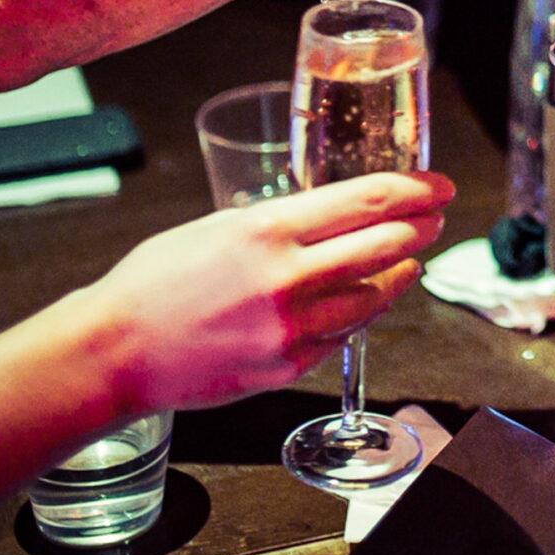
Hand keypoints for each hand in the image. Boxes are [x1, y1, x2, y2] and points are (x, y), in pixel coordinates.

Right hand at [82, 171, 452, 415]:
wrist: (115, 352)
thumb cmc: (156, 281)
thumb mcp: (218, 228)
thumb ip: (279, 224)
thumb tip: (333, 217)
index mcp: (268, 230)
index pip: (369, 201)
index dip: (416, 191)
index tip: (439, 186)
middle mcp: (287, 279)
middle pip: (385, 246)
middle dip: (420, 228)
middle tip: (436, 218)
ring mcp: (291, 329)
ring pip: (374, 296)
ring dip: (401, 273)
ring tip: (411, 258)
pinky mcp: (288, 368)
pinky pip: (344, 335)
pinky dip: (364, 312)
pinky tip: (370, 299)